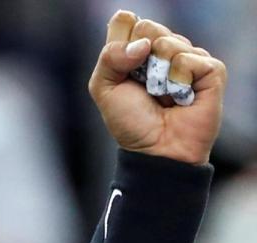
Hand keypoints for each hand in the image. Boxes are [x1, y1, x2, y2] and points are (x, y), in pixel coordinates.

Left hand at [89, 10, 226, 164]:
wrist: (155, 150)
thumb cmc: (131, 122)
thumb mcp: (104, 88)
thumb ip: (110, 57)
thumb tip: (143, 43)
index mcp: (136, 49)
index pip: (125, 21)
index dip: (120, 40)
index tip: (122, 65)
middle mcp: (162, 49)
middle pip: (146, 26)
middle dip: (138, 58)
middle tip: (143, 84)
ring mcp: (188, 58)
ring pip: (167, 41)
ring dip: (157, 75)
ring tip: (162, 95)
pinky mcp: (210, 70)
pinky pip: (188, 59)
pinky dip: (178, 81)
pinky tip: (181, 97)